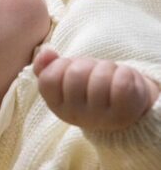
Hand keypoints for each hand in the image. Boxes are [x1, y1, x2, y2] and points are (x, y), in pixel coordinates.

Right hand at [34, 49, 159, 130]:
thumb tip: (46, 51)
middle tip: (93, 71)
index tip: (70, 68)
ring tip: (109, 75)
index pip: (49, 79)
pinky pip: (122, 83)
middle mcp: (76, 115)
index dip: (61, 65)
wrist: (123, 106)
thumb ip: (46, 65)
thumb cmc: (88, 87)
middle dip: (87, 63)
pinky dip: (124, 73)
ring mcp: (100, 117)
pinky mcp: (124, 113)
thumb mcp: (63, 77)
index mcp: (57, 106)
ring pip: (101, 76)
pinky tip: (123, 79)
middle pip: (75, 73)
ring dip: (107, 66)